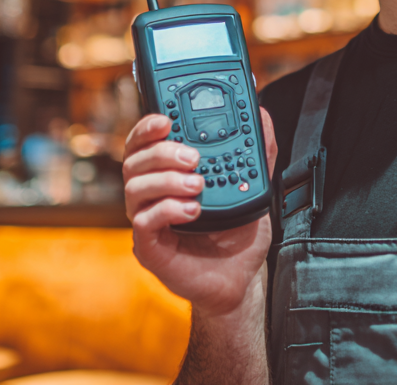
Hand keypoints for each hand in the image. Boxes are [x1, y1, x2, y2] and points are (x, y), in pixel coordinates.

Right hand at [124, 107, 277, 315]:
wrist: (238, 280)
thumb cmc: (237, 235)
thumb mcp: (253, 189)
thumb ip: (258, 154)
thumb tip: (262, 117)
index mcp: (168, 175)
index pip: (144, 143)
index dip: (148, 127)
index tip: (166, 119)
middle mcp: (152, 195)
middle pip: (134, 161)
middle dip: (160, 151)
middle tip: (193, 156)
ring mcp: (148, 222)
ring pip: (134, 188)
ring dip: (165, 180)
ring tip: (198, 185)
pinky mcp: (150, 249)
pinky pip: (144, 223)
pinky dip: (167, 210)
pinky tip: (193, 210)